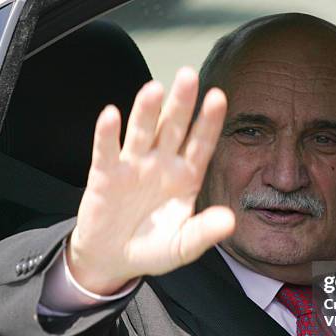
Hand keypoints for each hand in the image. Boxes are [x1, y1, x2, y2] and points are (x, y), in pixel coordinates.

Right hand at [67, 67, 234, 293]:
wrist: (115, 260)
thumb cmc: (153, 249)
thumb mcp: (183, 246)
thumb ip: (204, 232)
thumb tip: (230, 220)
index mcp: (186, 177)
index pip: (201, 144)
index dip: (209, 122)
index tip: (219, 97)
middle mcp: (162, 164)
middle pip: (173, 128)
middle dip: (181, 103)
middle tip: (188, 76)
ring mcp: (134, 166)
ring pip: (142, 132)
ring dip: (146, 111)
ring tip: (154, 89)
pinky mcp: (105, 175)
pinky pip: (107, 152)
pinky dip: (107, 134)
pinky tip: (110, 115)